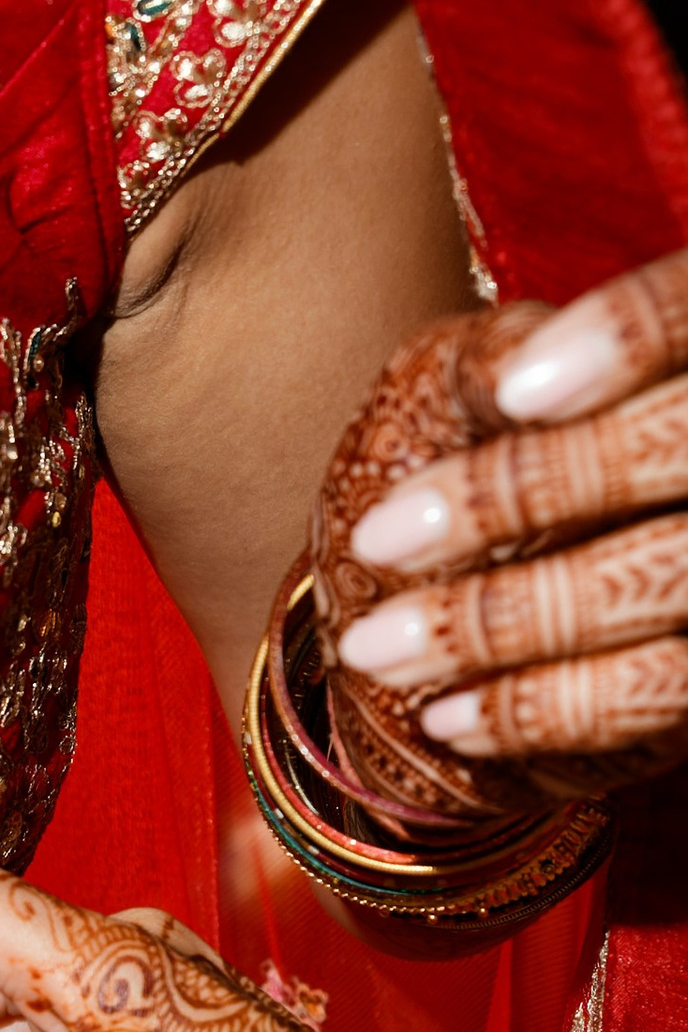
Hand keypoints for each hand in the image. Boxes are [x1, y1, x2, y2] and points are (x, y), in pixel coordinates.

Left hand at [324, 255, 687, 794]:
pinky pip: (654, 691)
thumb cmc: (468, 470)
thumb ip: (488, 363)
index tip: (515, 391)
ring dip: (504, 622)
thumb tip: (509, 370)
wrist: (499, 609)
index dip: (622, 339)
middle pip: (674, 445)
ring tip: (374, 649)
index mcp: (686, 360)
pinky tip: (445, 717)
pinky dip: (544, 706)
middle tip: (375, 542)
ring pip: (663, 579)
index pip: (685, 314)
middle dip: (520, 495)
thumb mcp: (464, 390)